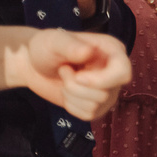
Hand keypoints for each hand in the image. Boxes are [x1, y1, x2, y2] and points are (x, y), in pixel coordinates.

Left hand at [4, 27, 130, 122]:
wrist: (33, 65)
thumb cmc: (46, 48)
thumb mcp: (53, 41)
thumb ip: (70, 45)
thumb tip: (88, 51)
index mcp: (112, 51)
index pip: (123, 73)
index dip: (101, 80)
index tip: (78, 76)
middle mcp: (114, 72)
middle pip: (105, 94)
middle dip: (75, 86)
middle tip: (63, 70)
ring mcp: (107, 91)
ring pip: (95, 106)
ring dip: (71, 94)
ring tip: (64, 78)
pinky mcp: (97, 106)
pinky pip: (88, 115)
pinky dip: (70, 105)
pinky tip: (66, 91)